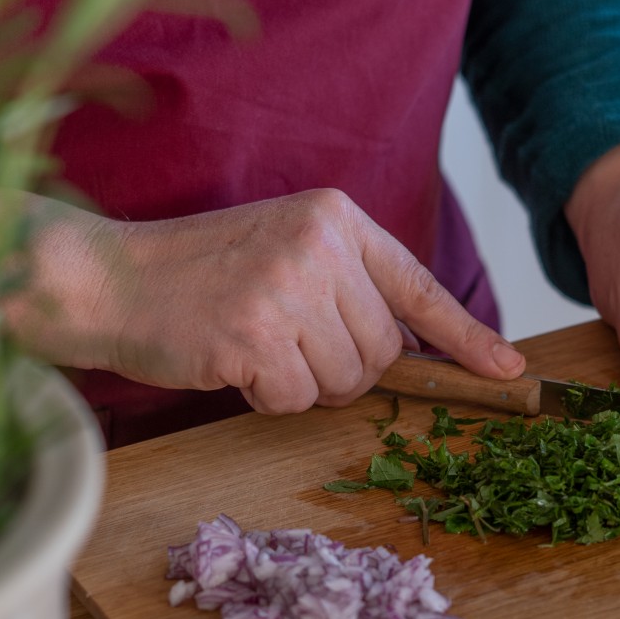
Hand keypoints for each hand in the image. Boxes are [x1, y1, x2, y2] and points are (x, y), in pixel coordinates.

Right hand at [0, 189, 525, 413]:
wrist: (108, 277)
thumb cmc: (198, 275)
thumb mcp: (283, 250)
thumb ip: (344, 285)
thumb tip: (410, 352)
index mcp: (335, 218)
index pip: (418, 285)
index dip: (466, 335)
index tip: (510, 370)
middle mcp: (320, 246)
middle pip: (382, 350)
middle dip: (341, 369)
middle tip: (282, 344)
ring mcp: (287, 288)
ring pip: (344, 382)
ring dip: (301, 385)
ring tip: (251, 345)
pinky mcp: (255, 334)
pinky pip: (295, 401)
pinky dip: (265, 398)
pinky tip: (229, 362)